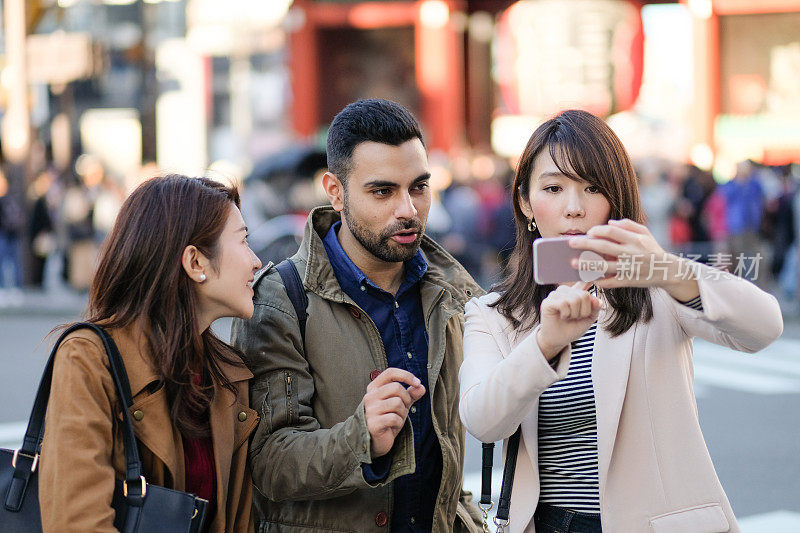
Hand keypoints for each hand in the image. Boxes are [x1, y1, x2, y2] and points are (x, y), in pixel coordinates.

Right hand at [363, 368, 425, 457]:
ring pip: (397, 403)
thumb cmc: (387, 418)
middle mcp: (370, 396)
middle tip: (403, 409)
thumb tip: (421, 387)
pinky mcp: (373, 423)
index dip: (406, 375)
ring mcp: (370, 410)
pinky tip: (393, 426)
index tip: (417, 382)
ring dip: (402, 413)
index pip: (390, 373)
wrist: (374, 440)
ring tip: (396, 419)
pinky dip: (398, 423)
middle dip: (406, 399)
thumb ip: (410, 394)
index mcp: (374, 388)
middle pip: (396, 387)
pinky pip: (394, 418)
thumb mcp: (400, 404)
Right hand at [537, 281, 602, 359]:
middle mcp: (566, 290)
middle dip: (584, 312)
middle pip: (584, 295)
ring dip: (575, 314)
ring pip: (575, 299)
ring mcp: (556, 295)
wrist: (559, 340)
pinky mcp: (548, 301)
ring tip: (569, 317)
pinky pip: (564, 304)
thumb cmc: (572, 328)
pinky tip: (562, 317)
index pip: (585, 280)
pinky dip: (566, 314)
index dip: (591, 274)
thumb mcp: (589, 318)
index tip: (597, 271)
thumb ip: (595, 308)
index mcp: (576, 292)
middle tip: (576, 317)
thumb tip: (597, 300)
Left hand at [568, 219, 699, 300]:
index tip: (588, 232)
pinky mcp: (628, 281)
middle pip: (604, 247)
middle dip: (585, 245)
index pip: (612, 232)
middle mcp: (631, 253)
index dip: (598, 230)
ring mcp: (629, 268)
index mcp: (635, 240)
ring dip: (587, 265)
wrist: (668, 271)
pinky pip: (610, 282)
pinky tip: (588, 278)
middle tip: (570, 243)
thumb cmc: (652, 249)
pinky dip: (599, 281)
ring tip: (573, 263)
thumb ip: (628, 225)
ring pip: (604, 267)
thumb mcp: (645, 233)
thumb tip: (609, 223)